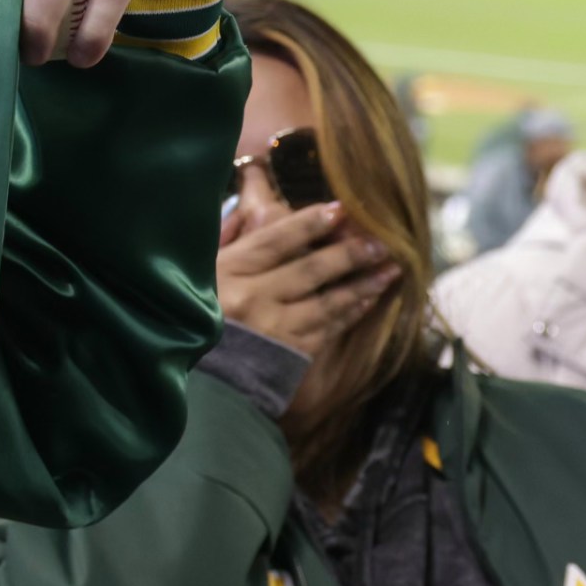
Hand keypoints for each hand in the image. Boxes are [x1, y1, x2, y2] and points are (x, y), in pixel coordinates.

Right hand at [217, 198, 397, 359]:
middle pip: (309, 270)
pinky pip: (329, 328)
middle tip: (380, 240)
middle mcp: (253, 299)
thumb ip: (232, 240)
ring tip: (390, 268)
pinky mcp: (291, 353)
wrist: (200, 377)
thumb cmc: (196, 313)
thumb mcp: (202, 271)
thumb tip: (262, 208)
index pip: (275, 241)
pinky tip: (368, 299)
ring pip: (328, 301)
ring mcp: (275, 329)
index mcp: (227, 272)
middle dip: (349, 253)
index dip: (309, 223)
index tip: (340, 209)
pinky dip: (351, 313)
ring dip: (362, 284)